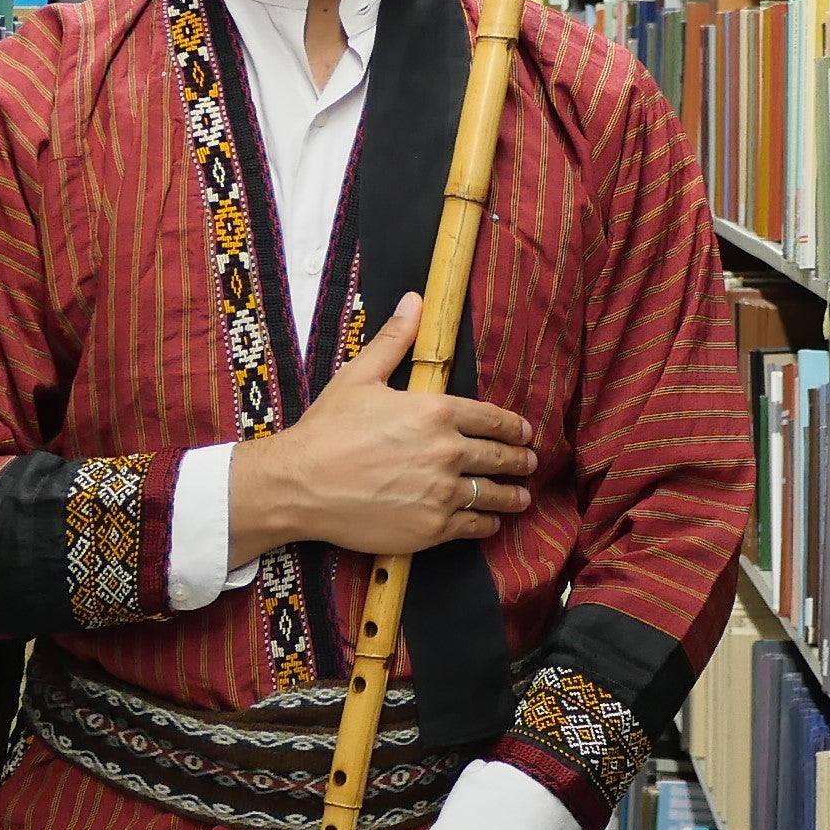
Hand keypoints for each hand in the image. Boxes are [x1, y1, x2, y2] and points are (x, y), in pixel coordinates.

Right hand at [227, 293, 537, 561]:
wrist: (299, 485)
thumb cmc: (326, 430)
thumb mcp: (360, 376)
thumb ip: (394, 340)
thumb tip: (414, 301)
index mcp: (435, 411)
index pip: (491, 419)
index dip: (512, 427)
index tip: (524, 432)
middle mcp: (446, 452)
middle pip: (499, 457)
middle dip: (519, 460)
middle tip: (530, 463)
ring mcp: (441, 493)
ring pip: (491, 494)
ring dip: (512, 495)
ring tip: (522, 497)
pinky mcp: (431, 528)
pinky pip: (473, 526)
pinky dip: (487, 524)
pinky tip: (490, 522)